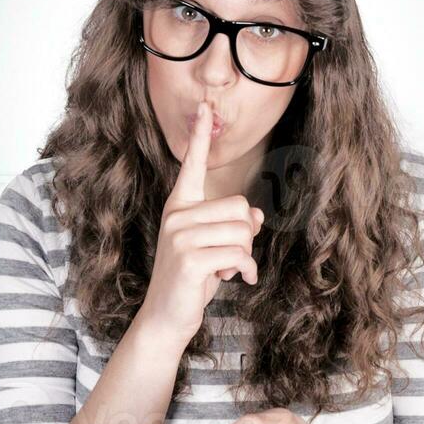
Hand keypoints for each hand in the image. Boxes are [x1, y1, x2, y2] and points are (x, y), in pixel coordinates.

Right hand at [138, 98, 264, 341]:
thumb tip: (257, 216)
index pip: (193, 165)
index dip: (201, 136)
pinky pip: (238, 254)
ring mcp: (180, 235)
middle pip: (240, 205)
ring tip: (225, 271)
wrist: (166, 317)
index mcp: (180, 206)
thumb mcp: (216, 248)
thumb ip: (234, 227)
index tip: (205, 106)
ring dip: (244, 256)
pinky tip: (229, 281)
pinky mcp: (189, 257)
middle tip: (230, 258)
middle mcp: (177, 215)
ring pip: (242, 231)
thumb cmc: (192, 280)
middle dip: (246, 236)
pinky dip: (243, 270)